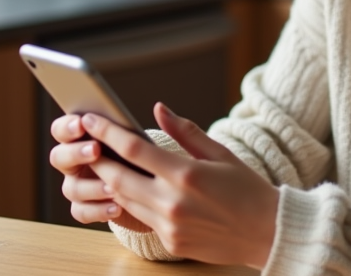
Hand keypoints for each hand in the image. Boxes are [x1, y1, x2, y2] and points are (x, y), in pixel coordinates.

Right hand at [48, 114, 150, 232]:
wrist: (158, 194)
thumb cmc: (150, 159)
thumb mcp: (153, 143)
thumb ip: (154, 128)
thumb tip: (160, 108)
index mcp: (84, 137)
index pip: (63, 129)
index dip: (68, 126)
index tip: (84, 122)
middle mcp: (77, 160)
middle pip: (58, 157)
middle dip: (74, 152)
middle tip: (95, 149)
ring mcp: (80, 186)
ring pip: (70, 188)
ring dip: (89, 186)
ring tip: (112, 186)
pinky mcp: (89, 209)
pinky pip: (81, 212)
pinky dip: (96, 210)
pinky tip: (116, 207)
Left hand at [85, 103, 279, 268]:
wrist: (268, 233)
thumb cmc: (247, 188)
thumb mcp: (220, 153)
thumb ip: (185, 131)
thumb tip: (157, 109)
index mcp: (186, 174)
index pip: (134, 149)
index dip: (107, 133)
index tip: (90, 119)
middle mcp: (173, 202)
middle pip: (118, 177)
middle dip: (96, 158)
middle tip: (82, 142)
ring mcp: (169, 225)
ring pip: (124, 199)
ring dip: (108, 181)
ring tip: (98, 163)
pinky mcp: (170, 241)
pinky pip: (140, 217)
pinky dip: (128, 201)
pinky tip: (124, 188)